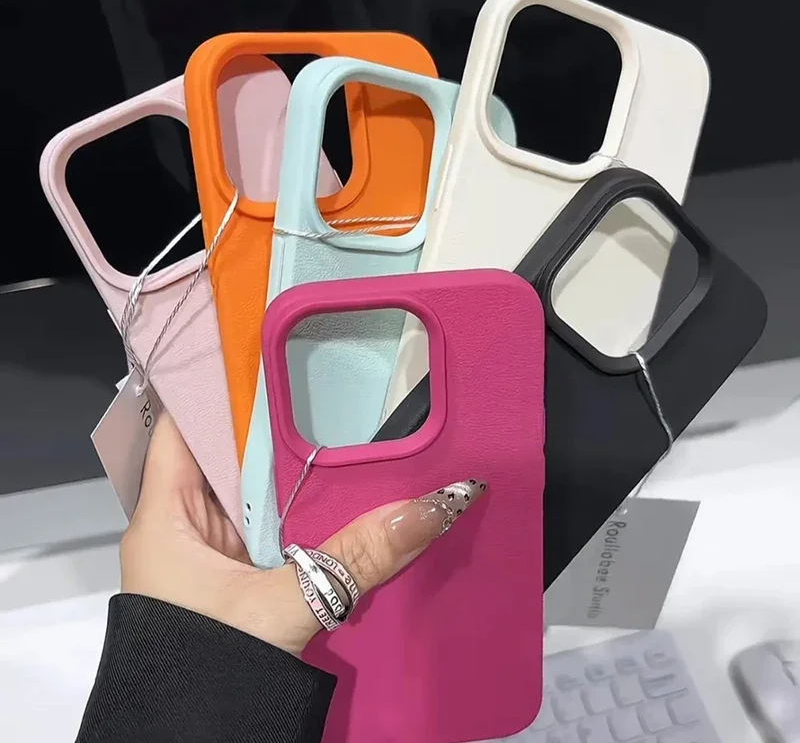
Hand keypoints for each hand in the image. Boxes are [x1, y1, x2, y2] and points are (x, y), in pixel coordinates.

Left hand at [121, 413, 485, 654]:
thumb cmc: (208, 670)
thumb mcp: (281, 607)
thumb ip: (355, 557)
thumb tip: (436, 506)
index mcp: (166, 516)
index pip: (184, 425)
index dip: (221, 386)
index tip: (271, 351)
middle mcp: (185, 524)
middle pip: (231, 453)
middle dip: (279, 423)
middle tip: (333, 377)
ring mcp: (216, 551)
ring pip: (260, 492)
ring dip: (300, 469)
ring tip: (350, 418)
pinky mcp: (243, 576)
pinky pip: (277, 527)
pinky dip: (308, 510)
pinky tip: (348, 486)